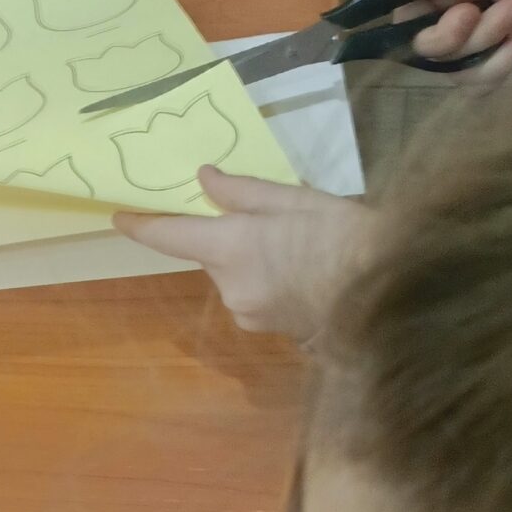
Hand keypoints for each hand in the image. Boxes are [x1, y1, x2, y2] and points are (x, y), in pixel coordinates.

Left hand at [118, 172, 374, 343]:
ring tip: (303, 248)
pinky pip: (254, 296)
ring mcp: (248, 313)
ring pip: (234, 276)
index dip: (141, 225)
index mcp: (230, 247)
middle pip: (210, 255)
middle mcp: (229, 285)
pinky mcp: (267, 331)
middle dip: (230, 237)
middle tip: (277, 221)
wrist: (392, 294)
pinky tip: (306, 273)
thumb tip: (204, 181)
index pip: (169, 236)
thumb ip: (243, 192)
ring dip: (253, 260)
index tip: (119, 215)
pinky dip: (268, 281)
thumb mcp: (297, 199)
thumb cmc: (347, 236)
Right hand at [398, 0, 511, 78]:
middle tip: (481, 9)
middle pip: (429, 52)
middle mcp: (435, 20)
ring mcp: (464, 41)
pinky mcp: (491, 55)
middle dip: (456, 36)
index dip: (420, 28)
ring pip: (459, 69)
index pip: (402, 23)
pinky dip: (505, 62)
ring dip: (490, 42)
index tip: (459, 9)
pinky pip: (485, 78)